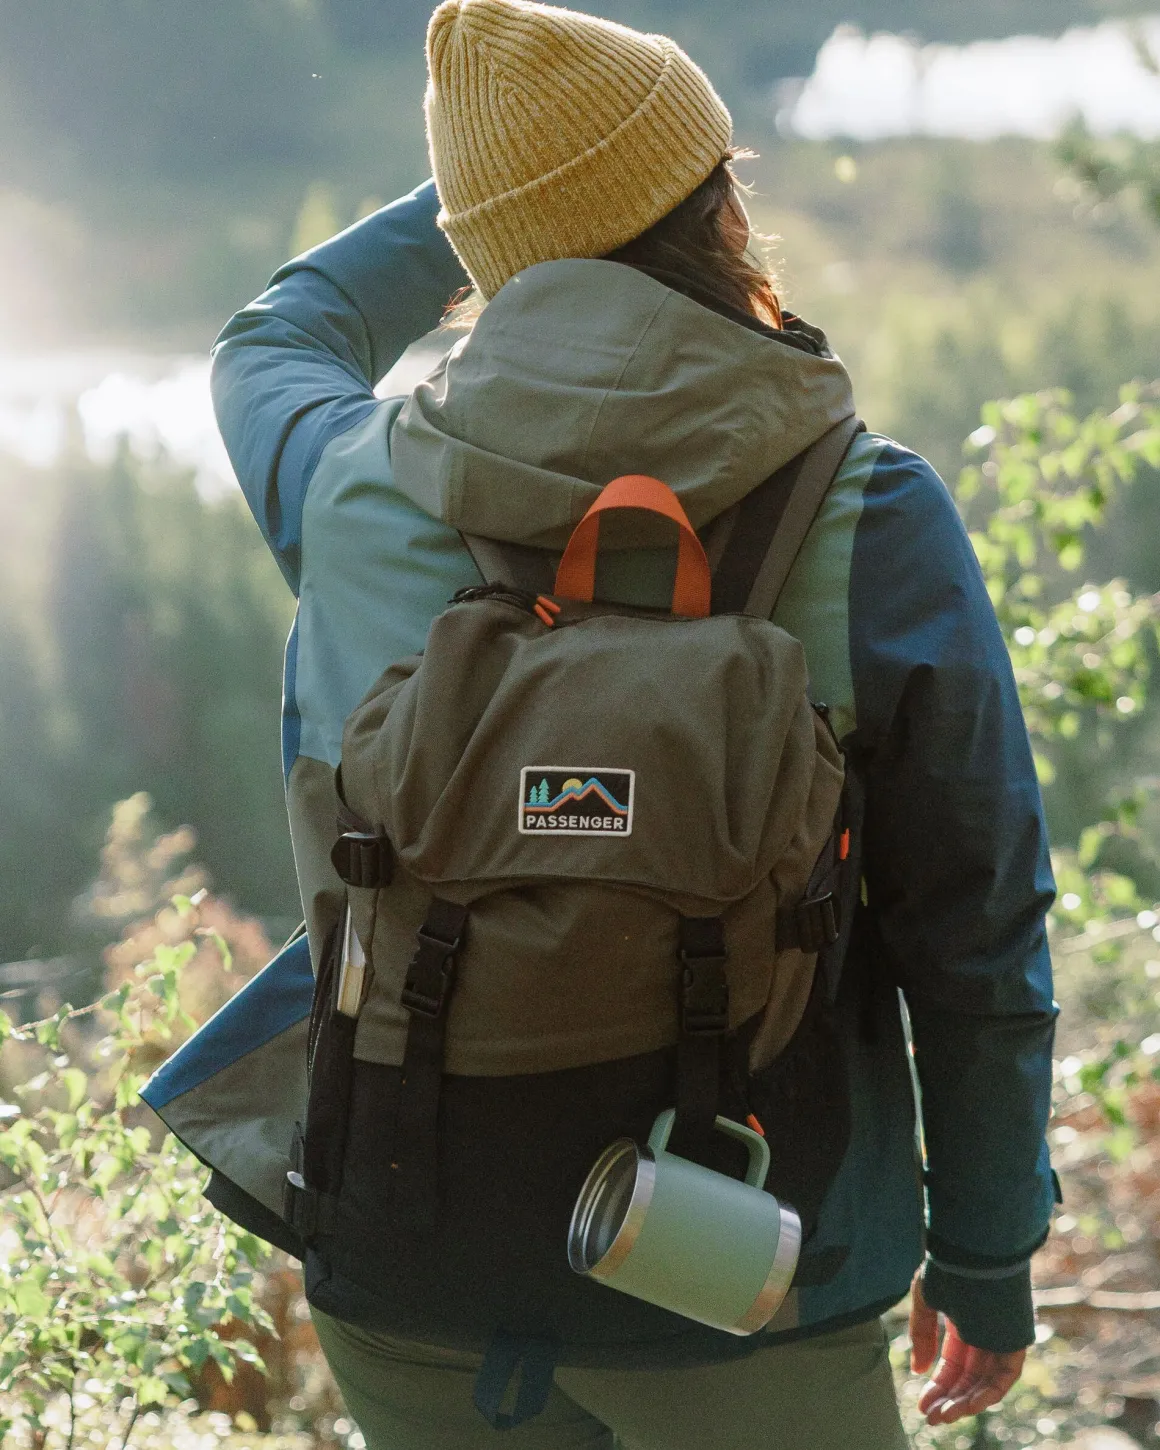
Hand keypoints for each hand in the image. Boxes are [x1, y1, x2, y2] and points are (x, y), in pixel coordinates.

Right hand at [908, 1268, 1025, 1424]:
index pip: (953, 1362)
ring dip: (965, 1401)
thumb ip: (922, 1335)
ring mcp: (1001, 1337)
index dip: (938, 1383)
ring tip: (944, 1415)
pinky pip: (1004, 1376)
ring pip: (986, 1380)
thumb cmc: (947, 1268)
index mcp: (963, 1320)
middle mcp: (984, 1331)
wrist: (973, 1250)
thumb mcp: (925, 1301)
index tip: (922, 1403)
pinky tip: (967, 1404)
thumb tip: (919, 1370)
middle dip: (949, 1397)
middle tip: (931, 1417)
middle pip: (968, 1376)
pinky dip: (988, 1393)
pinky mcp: (1015, 1341)